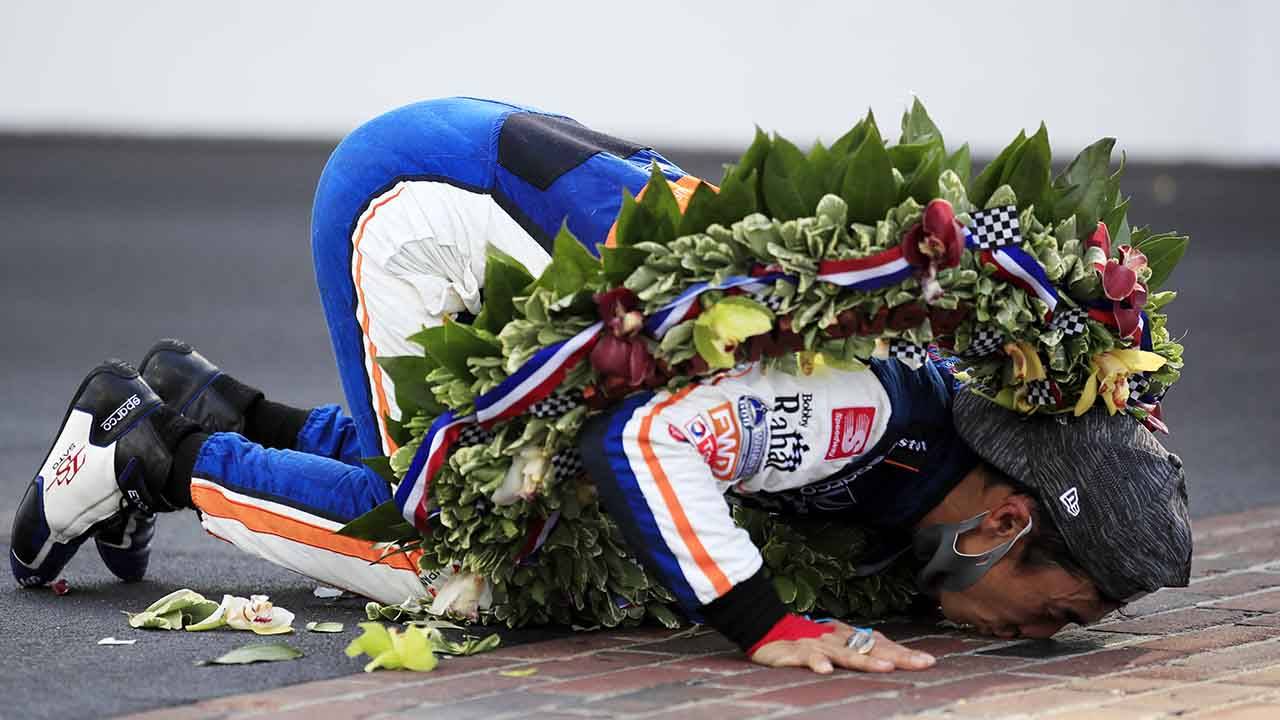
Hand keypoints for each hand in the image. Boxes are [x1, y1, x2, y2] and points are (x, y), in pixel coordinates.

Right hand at [749, 620, 935, 674]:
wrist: (766, 627)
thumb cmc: (805, 638)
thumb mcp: (835, 643)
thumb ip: (859, 648)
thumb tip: (890, 656)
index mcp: (848, 636)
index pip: (881, 644)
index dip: (904, 653)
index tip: (928, 661)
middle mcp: (838, 638)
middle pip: (872, 648)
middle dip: (897, 656)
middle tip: (921, 663)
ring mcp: (818, 644)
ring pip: (845, 652)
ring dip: (865, 660)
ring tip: (885, 668)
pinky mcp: (796, 652)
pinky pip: (808, 658)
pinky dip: (817, 663)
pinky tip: (826, 670)